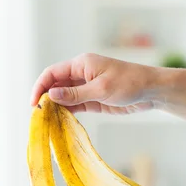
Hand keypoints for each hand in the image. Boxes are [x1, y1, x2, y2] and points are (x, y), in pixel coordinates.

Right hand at [30, 53, 158, 115]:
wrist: (152, 90)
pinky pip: (75, 105)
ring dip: (55, 107)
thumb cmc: (129, 83)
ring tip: (46, 122)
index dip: (40, 87)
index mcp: (81, 64)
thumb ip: (75, 94)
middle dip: (45, 98)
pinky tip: (60, 121)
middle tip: (38, 116)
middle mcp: (81, 74)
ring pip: (64, 96)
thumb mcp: (101, 89)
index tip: (34, 104)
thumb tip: (51, 96)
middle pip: (56, 85)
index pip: (52, 73)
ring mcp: (87, 87)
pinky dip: (67, 112)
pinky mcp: (94, 99)